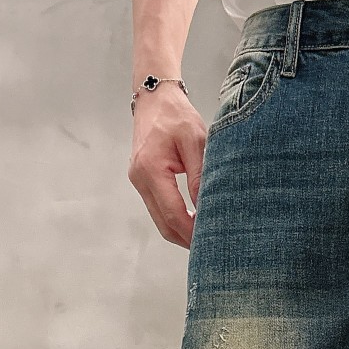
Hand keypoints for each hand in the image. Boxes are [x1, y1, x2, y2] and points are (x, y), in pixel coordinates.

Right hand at [128, 84, 206, 247]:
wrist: (154, 98)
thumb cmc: (176, 116)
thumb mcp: (195, 141)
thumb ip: (200, 175)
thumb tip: (206, 208)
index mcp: (151, 169)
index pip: (173, 213)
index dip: (192, 232)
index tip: (210, 242)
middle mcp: (139, 179)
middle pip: (164, 224)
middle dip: (187, 240)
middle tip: (211, 250)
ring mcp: (138, 181)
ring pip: (160, 220)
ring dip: (181, 232)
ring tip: (204, 240)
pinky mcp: (142, 181)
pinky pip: (158, 209)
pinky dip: (174, 220)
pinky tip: (193, 223)